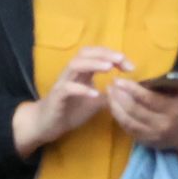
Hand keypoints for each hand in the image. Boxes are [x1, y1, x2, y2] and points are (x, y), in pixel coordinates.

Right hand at [12, 45, 129, 155]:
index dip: (113, 56)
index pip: (96, 54)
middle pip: (85, 53)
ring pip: (75, 65)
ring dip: (93, 64)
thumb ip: (109, 95)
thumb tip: (128, 91)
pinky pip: (68, 88)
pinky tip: (95, 94)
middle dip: (104, 54)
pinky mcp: (56, 97)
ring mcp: (63, 83)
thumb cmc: (70, 111)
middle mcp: (71, 73)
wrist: (47, 125)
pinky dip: (82, 89)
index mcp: (81, 72)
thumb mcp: (95, 102)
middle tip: (121, 59)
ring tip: (109, 68)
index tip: (130, 66)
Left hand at [107, 55, 177, 160]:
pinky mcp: (147, 142)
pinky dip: (119, 119)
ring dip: (115, 107)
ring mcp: (154, 136)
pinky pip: (129, 130)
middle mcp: (163, 125)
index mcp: (174, 110)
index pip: (149, 100)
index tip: (119, 80)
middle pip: (135, 111)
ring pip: (129, 122)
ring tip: (108, 93)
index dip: (132, 90)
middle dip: (120, 97)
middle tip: (110, 85)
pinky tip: (113, 107)